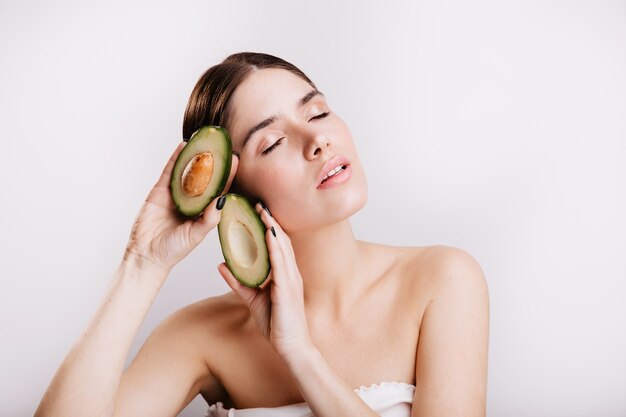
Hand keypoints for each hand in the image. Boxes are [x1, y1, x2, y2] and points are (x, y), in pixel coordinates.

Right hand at [125, 142, 238, 272]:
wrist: (147, 255)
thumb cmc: (174, 250)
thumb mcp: (195, 235)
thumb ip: (208, 219)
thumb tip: (221, 201)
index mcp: (204, 210)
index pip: (219, 189)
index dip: (227, 175)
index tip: (236, 160)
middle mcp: (192, 200)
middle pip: (205, 176)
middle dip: (214, 161)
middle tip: (224, 144)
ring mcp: (175, 193)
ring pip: (187, 170)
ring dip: (196, 155)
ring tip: (205, 139)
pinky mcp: (160, 190)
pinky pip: (170, 171)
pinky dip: (176, 158)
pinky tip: (184, 145)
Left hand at [217, 203, 312, 359]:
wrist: (291, 346)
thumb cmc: (277, 323)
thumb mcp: (252, 299)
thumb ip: (238, 282)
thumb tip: (222, 265)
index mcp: (284, 274)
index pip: (276, 244)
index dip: (268, 225)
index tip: (257, 209)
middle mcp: (290, 272)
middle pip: (280, 239)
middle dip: (270, 220)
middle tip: (258, 201)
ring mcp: (291, 278)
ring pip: (282, 246)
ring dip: (272, 226)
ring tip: (262, 210)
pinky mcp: (287, 287)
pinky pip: (281, 262)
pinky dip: (275, 245)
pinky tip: (269, 232)